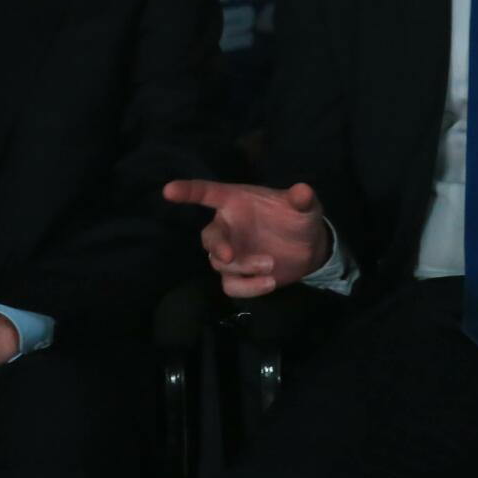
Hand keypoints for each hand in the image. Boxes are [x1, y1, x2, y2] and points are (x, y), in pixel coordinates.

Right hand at [163, 179, 331, 297]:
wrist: (308, 247)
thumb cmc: (297, 218)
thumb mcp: (304, 207)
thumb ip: (301, 199)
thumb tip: (303, 191)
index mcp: (236, 202)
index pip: (207, 193)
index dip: (187, 191)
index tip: (169, 190)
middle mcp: (228, 227)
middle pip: (209, 237)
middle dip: (217, 247)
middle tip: (230, 255)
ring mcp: (231, 252)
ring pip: (220, 264)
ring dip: (243, 267)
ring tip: (270, 264)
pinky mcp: (238, 275)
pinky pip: (231, 285)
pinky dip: (249, 287)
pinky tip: (270, 283)